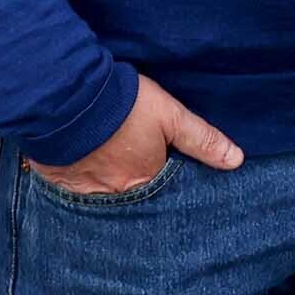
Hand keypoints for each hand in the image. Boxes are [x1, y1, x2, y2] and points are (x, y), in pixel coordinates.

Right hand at [30, 75, 245, 197]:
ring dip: (105, 184)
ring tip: (106, 168)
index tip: (161, 172)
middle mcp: (115, 193)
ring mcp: (84, 190)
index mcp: (144, 181)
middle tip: (130, 169)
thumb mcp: (170, 116)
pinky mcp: (58, 181)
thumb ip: (202, 139)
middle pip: (131, 197)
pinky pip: (71, 189)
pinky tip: (79, 167)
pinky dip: (78, 180)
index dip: (163, 182)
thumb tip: (236, 160)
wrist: (67, 97)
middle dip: (133, 187)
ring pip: (101, 195)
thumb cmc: (121, 105)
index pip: (162, 193)